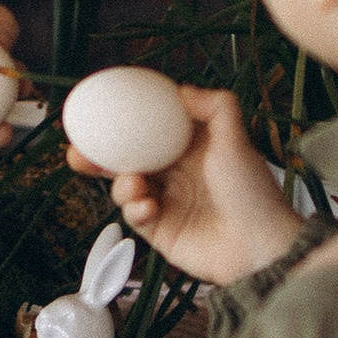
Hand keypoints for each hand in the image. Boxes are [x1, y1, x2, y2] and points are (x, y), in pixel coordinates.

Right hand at [68, 82, 292, 287]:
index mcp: (192, 148)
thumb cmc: (255, 195)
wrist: (259, 248)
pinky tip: (149, 208)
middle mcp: (177, 173)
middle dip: (99, 156)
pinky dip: (135, 209)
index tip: (100, 114)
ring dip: (121, 185)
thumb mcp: (236, 140)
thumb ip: (215, 106)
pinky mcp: (160, 230)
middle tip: (78, 152)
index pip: (150, 130)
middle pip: (128, 159)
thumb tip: (182, 89)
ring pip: (125, 187)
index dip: (124, 123)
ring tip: (134, 185)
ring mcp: (167, 202)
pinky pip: (133, 216)